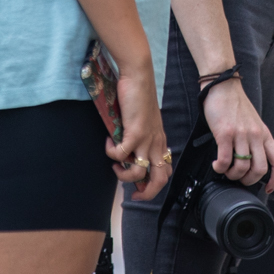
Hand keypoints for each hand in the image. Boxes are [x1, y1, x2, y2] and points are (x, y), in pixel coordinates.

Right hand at [104, 62, 171, 201]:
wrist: (139, 78)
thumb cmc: (139, 97)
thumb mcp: (144, 122)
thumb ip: (140, 137)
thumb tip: (127, 153)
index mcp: (160, 141)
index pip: (165, 171)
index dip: (155, 186)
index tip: (140, 191)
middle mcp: (156, 143)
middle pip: (159, 179)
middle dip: (147, 193)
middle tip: (133, 195)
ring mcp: (147, 139)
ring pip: (138, 172)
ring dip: (123, 174)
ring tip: (115, 164)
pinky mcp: (135, 132)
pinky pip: (121, 154)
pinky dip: (111, 153)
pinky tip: (108, 142)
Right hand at [204, 77, 273, 192]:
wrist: (224, 86)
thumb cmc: (237, 106)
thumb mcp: (255, 124)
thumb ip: (257, 141)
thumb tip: (252, 163)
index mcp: (265, 135)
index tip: (268, 187)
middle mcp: (256, 136)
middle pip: (261, 169)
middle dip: (249, 181)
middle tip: (239, 179)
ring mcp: (241, 134)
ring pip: (243, 167)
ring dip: (232, 175)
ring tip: (225, 170)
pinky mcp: (225, 133)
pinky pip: (225, 160)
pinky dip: (220, 167)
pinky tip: (216, 164)